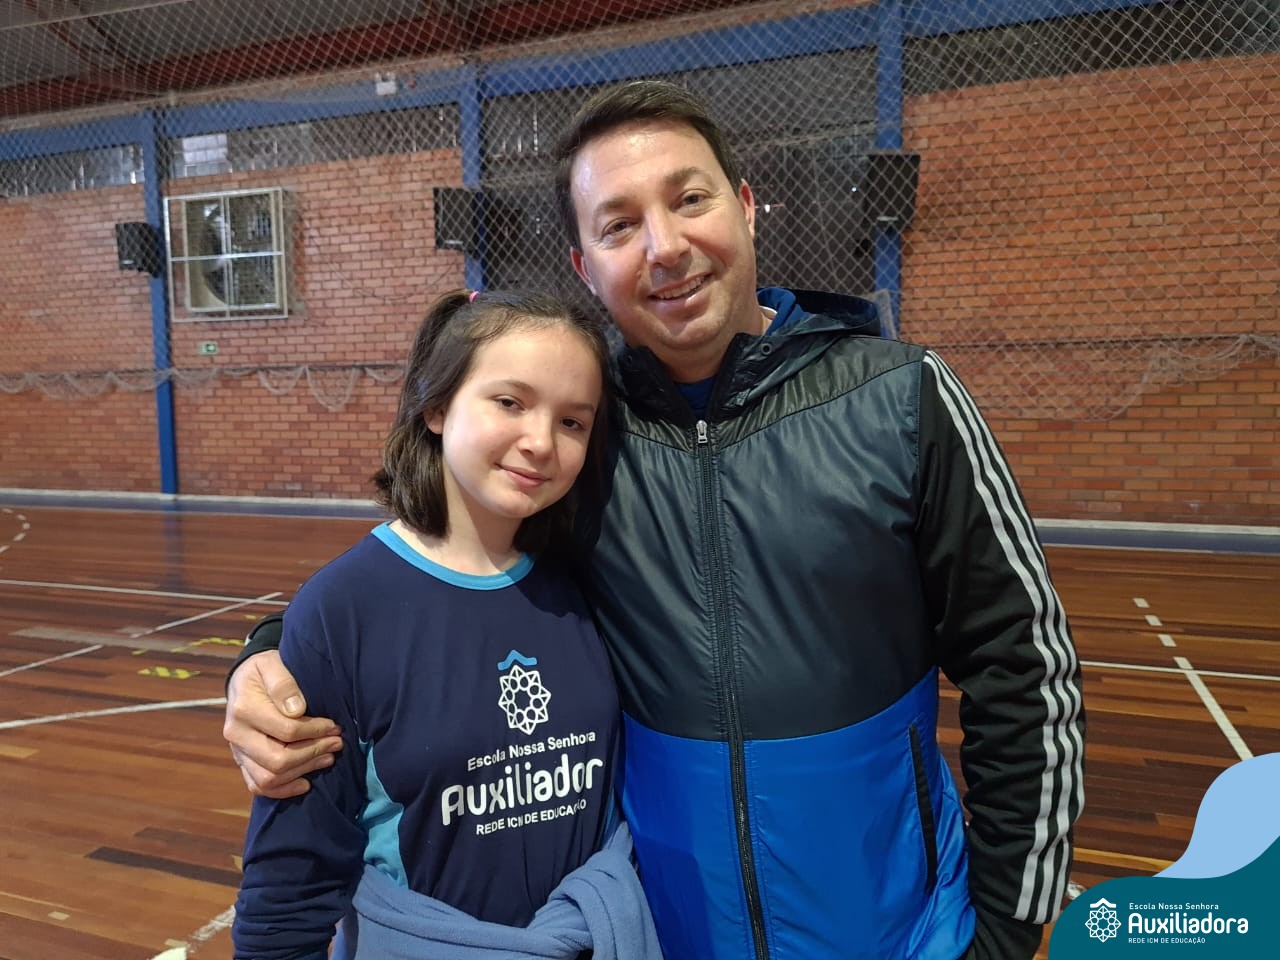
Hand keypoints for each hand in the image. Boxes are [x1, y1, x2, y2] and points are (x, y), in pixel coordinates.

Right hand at [223, 650, 343, 797]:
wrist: (243, 680)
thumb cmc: (263, 671)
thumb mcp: (272, 664)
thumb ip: (283, 684)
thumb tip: (297, 710)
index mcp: (243, 709)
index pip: (286, 730)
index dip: (315, 732)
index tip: (334, 726)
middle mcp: (236, 735)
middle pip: (277, 760)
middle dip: (313, 753)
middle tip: (337, 743)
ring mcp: (237, 752)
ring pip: (269, 778)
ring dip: (303, 771)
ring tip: (328, 758)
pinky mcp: (242, 762)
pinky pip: (257, 786)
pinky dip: (283, 790)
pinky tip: (306, 782)